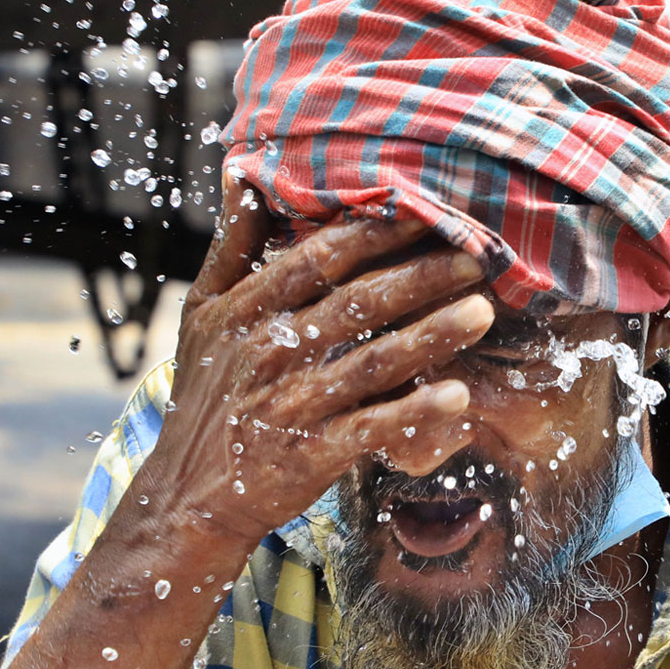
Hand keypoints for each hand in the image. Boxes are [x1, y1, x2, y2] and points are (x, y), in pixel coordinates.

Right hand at [137, 180, 492, 551]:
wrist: (186, 495)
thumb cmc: (205, 397)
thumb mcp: (201, 312)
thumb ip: (232, 245)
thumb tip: (244, 172)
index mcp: (247, 310)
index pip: (318, 257)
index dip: (374, 230)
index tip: (425, 207)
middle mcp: (271, 351)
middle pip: (356, 303)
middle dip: (420, 276)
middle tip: (476, 255)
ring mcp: (292, 404)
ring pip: (372, 362)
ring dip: (431, 336)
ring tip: (483, 312)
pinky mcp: (310, 453)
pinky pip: (371, 429)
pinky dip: (413, 412)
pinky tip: (457, 396)